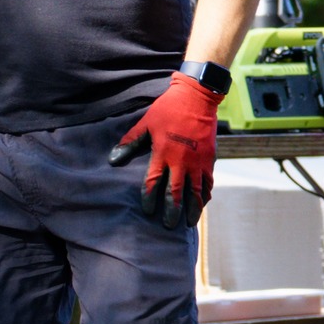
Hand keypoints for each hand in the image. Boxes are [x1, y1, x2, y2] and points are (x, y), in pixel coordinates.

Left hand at [108, 73, 218, 228]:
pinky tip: (202, 203)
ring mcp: (198, 161)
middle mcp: (182, 161)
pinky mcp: (210, 159)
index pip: (154, 182)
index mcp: (164, 153)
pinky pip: (208, 182)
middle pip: (176, 192)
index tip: (148, 211)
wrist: (198, 97)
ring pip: (196, 192)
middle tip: (168, 226)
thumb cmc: (169, 110)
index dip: (150, 198)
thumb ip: (130, 142)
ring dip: (192, 208)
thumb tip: (113, 159)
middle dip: (172, 211)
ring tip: (189, 222)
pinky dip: (205, 195)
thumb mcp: (146, 124)